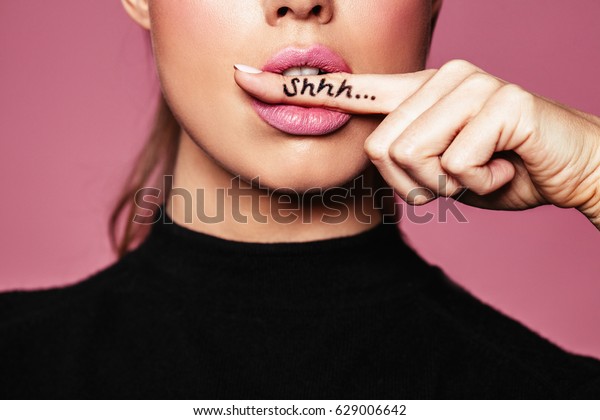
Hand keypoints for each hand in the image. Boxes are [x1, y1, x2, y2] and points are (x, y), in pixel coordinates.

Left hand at [234, 60, 599, 228]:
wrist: (561, 168)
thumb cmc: (493, 166)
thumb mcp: (435, 164)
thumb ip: (399, 154)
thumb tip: (371, 152)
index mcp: (414, 93)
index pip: (346, 89)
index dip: (292, 88)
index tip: (244, 79)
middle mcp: (437, 78)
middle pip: (380, 149)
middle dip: (416, 182)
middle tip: (456, 174)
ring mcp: (470, 84)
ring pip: (414, 157)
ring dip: (447, 184)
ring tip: (479, 168)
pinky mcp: (501, 101)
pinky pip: (458, 164)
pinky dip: (480, 183)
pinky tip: (503, 166)